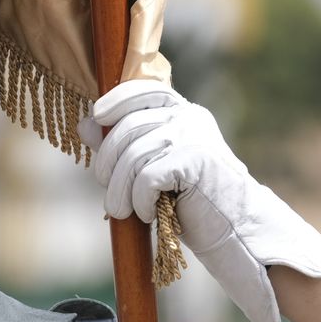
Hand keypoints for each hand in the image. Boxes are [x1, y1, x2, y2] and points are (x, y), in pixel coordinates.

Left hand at [78, 80, 320, 321]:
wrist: (235, 230)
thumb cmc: (190, 200)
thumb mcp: (152, 166)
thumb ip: (122, 143)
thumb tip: (85, 123)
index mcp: (182, 112)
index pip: (143, 90)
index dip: (116, 100)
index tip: (98, 116)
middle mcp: (189, 118)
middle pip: (127, 128)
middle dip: (107, 165)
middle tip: (111, 197)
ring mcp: (193, 136)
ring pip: (132, 156)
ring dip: (120, 191)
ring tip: (125, 211)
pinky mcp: (195, 160)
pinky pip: (147, 177)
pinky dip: (141, 200)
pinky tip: (149, 213)